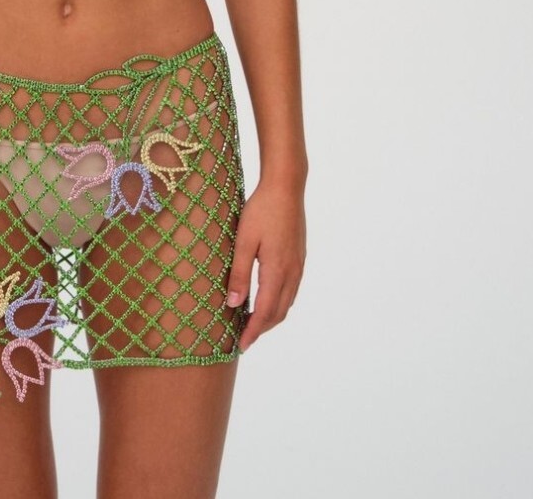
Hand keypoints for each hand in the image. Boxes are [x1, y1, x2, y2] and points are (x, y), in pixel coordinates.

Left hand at [224, 177, 305, 353]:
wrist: (286, 187)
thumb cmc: (261, 210)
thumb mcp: (244, 240)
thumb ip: (240, 274)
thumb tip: (233, 305)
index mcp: (277, 271)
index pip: (265, 312)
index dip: (253, 331)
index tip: (241, 345)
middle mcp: (292, 273)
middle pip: (279, 312)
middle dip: (261, 328)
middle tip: (243, 339)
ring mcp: (298, 265)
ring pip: (287, 302)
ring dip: (271, 317)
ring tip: (252, 323)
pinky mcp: (299, 257)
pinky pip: (291, 290)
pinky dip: (279, 302)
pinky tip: (266, 299)